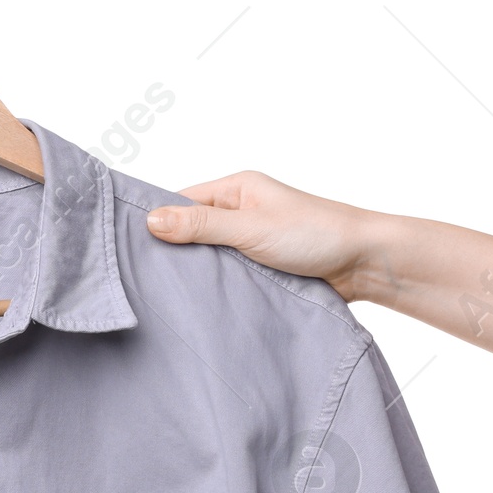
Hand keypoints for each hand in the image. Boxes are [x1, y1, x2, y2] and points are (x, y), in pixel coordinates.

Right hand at [145, 171, 385, 302]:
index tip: (129, 248)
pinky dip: (218, 288)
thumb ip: (201, 227)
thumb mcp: (250, 228)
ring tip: (169, 295)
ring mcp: (250, 242)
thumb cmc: (315, 234)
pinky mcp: (261, 269)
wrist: (363, 264)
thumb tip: (151, 221)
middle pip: (191, 232)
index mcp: (236, 189)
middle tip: (144, 280)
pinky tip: (202, 303)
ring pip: (209, 258)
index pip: (180, 201)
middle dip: (173, 253)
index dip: (156, 222)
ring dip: (197, 275)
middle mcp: (240, 211)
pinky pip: (228, 277)